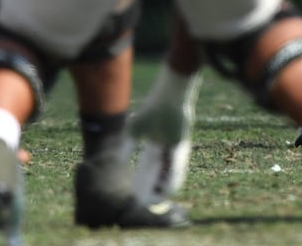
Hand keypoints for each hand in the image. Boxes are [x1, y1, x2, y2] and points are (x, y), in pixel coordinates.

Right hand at [116, 66, 201, 202]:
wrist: (168, 100)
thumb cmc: (151, 111)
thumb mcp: (134, 130)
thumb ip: (127, 146)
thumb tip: (119, 161)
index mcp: (153, 141)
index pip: (147, 165)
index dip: (142, 178)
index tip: (135, 191)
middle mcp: (164, 146)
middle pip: (158, 171)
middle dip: (151, 186)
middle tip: (144, 201)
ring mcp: (174, 147)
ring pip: (168, 171)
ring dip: (162, 186)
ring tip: (155, 201)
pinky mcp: (182, 147)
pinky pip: (177, 167)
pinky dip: (172, 180)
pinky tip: (167, 191)